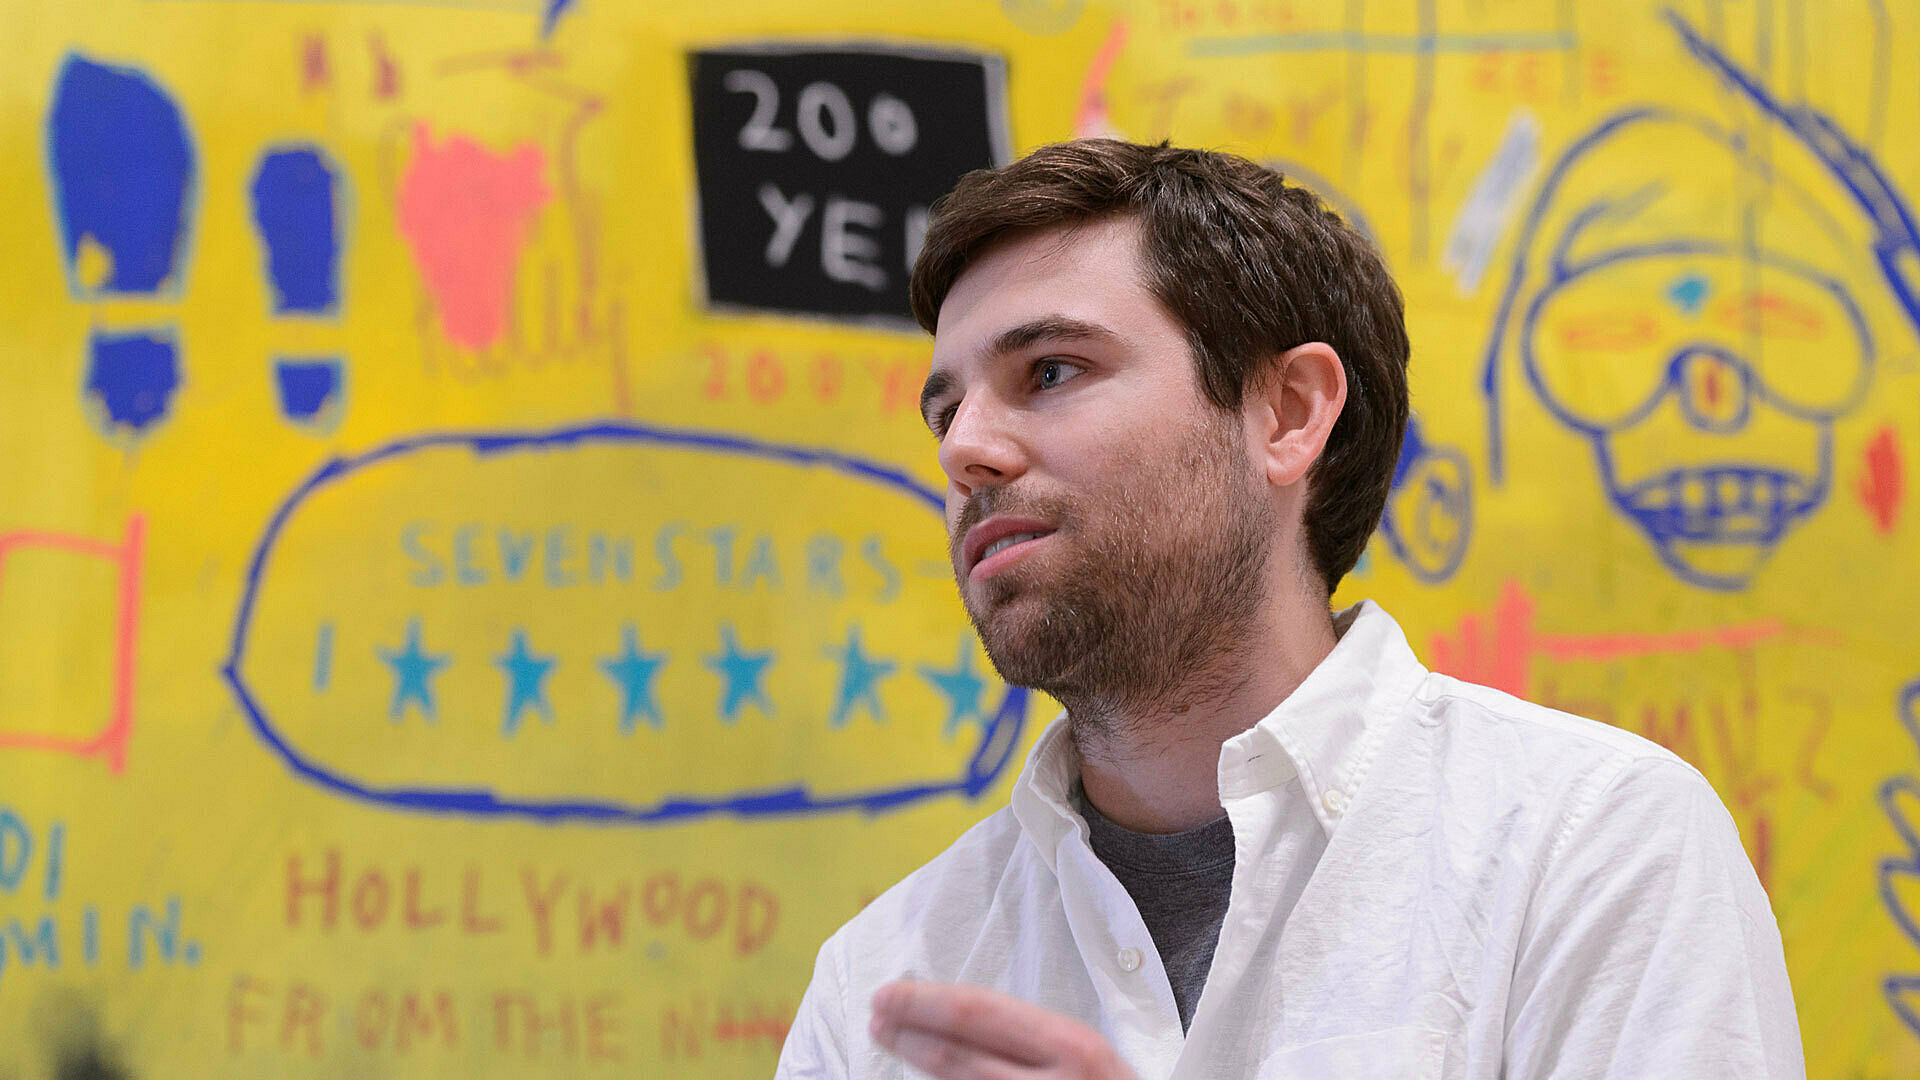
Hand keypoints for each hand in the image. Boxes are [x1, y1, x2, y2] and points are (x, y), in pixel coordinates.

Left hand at [868, 980, 1138, 1079]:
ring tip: (889, 1041)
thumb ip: (1035, 1040)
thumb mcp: (1086, 1056)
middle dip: (907, 1033)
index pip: (980, 1015)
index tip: (887, 994)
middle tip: (875, 1017)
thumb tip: (957, 1017)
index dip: (924, 1002)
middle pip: (956, 1056)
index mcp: (1074, 1048)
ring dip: (915, 1066)